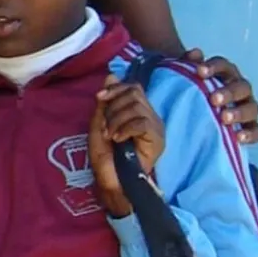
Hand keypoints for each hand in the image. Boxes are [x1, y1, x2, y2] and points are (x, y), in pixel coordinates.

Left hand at [89, 74, 165, 217]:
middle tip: (106, 126)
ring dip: (116, 120)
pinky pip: (142, 122)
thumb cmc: (105, 156)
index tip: (100, 97)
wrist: (111, 181)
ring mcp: (156, 128)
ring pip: (136, 107)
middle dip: (113, 107)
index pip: (132, 87)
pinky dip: (125, 128)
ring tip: (111, 136)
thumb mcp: (99, 123)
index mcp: (137, 112)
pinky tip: (119, 140)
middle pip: (134, 93)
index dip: (115, 89)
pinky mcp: (158, 140)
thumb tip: (111, 75)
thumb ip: (106, 101)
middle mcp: (149, 117)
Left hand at [185, 48, 257, 143]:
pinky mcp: (251, 127)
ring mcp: (247, 108)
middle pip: (241, 86)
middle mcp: (239, 88)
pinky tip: (238, 137)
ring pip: (252, 108)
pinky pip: (256, 130)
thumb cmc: (191, 91)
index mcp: (225, 73)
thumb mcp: (185, 77)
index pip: (223, 65)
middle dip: (228, 92)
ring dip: (239, 112)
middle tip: (213, 99)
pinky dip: (250, 134)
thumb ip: (188, 64)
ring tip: (223, 118)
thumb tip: (195, 53)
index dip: (213, 67)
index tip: (199, 72)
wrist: (195, 114)